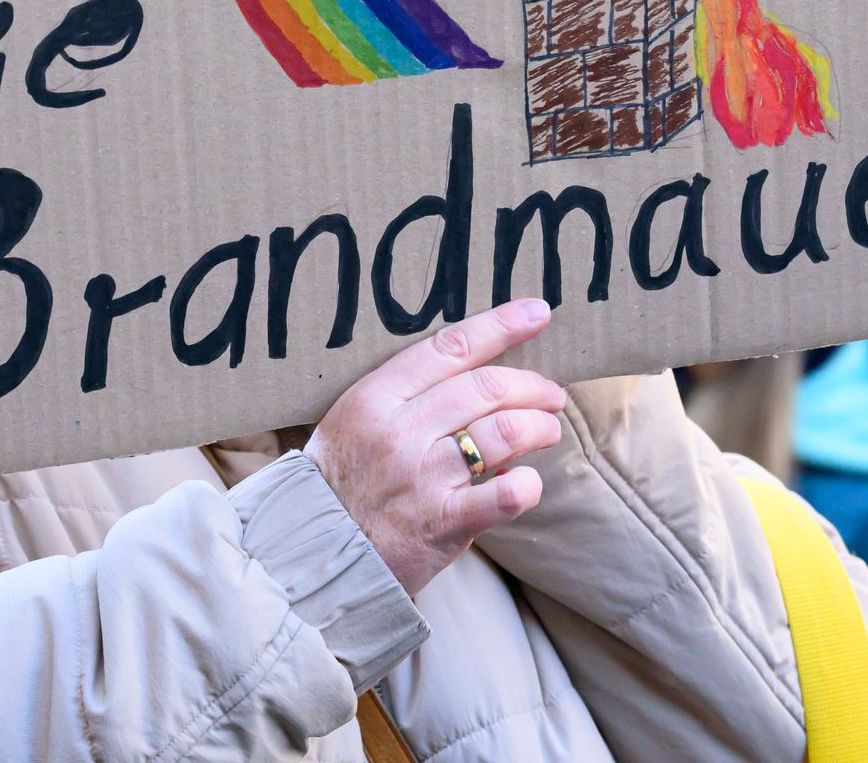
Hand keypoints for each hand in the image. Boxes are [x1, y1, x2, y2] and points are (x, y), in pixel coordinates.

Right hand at [304, 298, 564, 596]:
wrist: (317, 556)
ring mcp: (423, 477)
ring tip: (548, 430)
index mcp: (375, 398)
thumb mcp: (354, 421)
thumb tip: (477, 381)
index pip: (450, 348)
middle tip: (550, 394)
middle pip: (486, 387)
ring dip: (539, 427)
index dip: (502, 325)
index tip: (537, 312)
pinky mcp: (443, 523)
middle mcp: (400, 432)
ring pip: (505, 431)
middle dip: (531, 385)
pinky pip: (506, 493)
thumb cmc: (341, 483)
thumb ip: (407, 397)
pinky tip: (528, 482)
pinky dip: (529, 485)